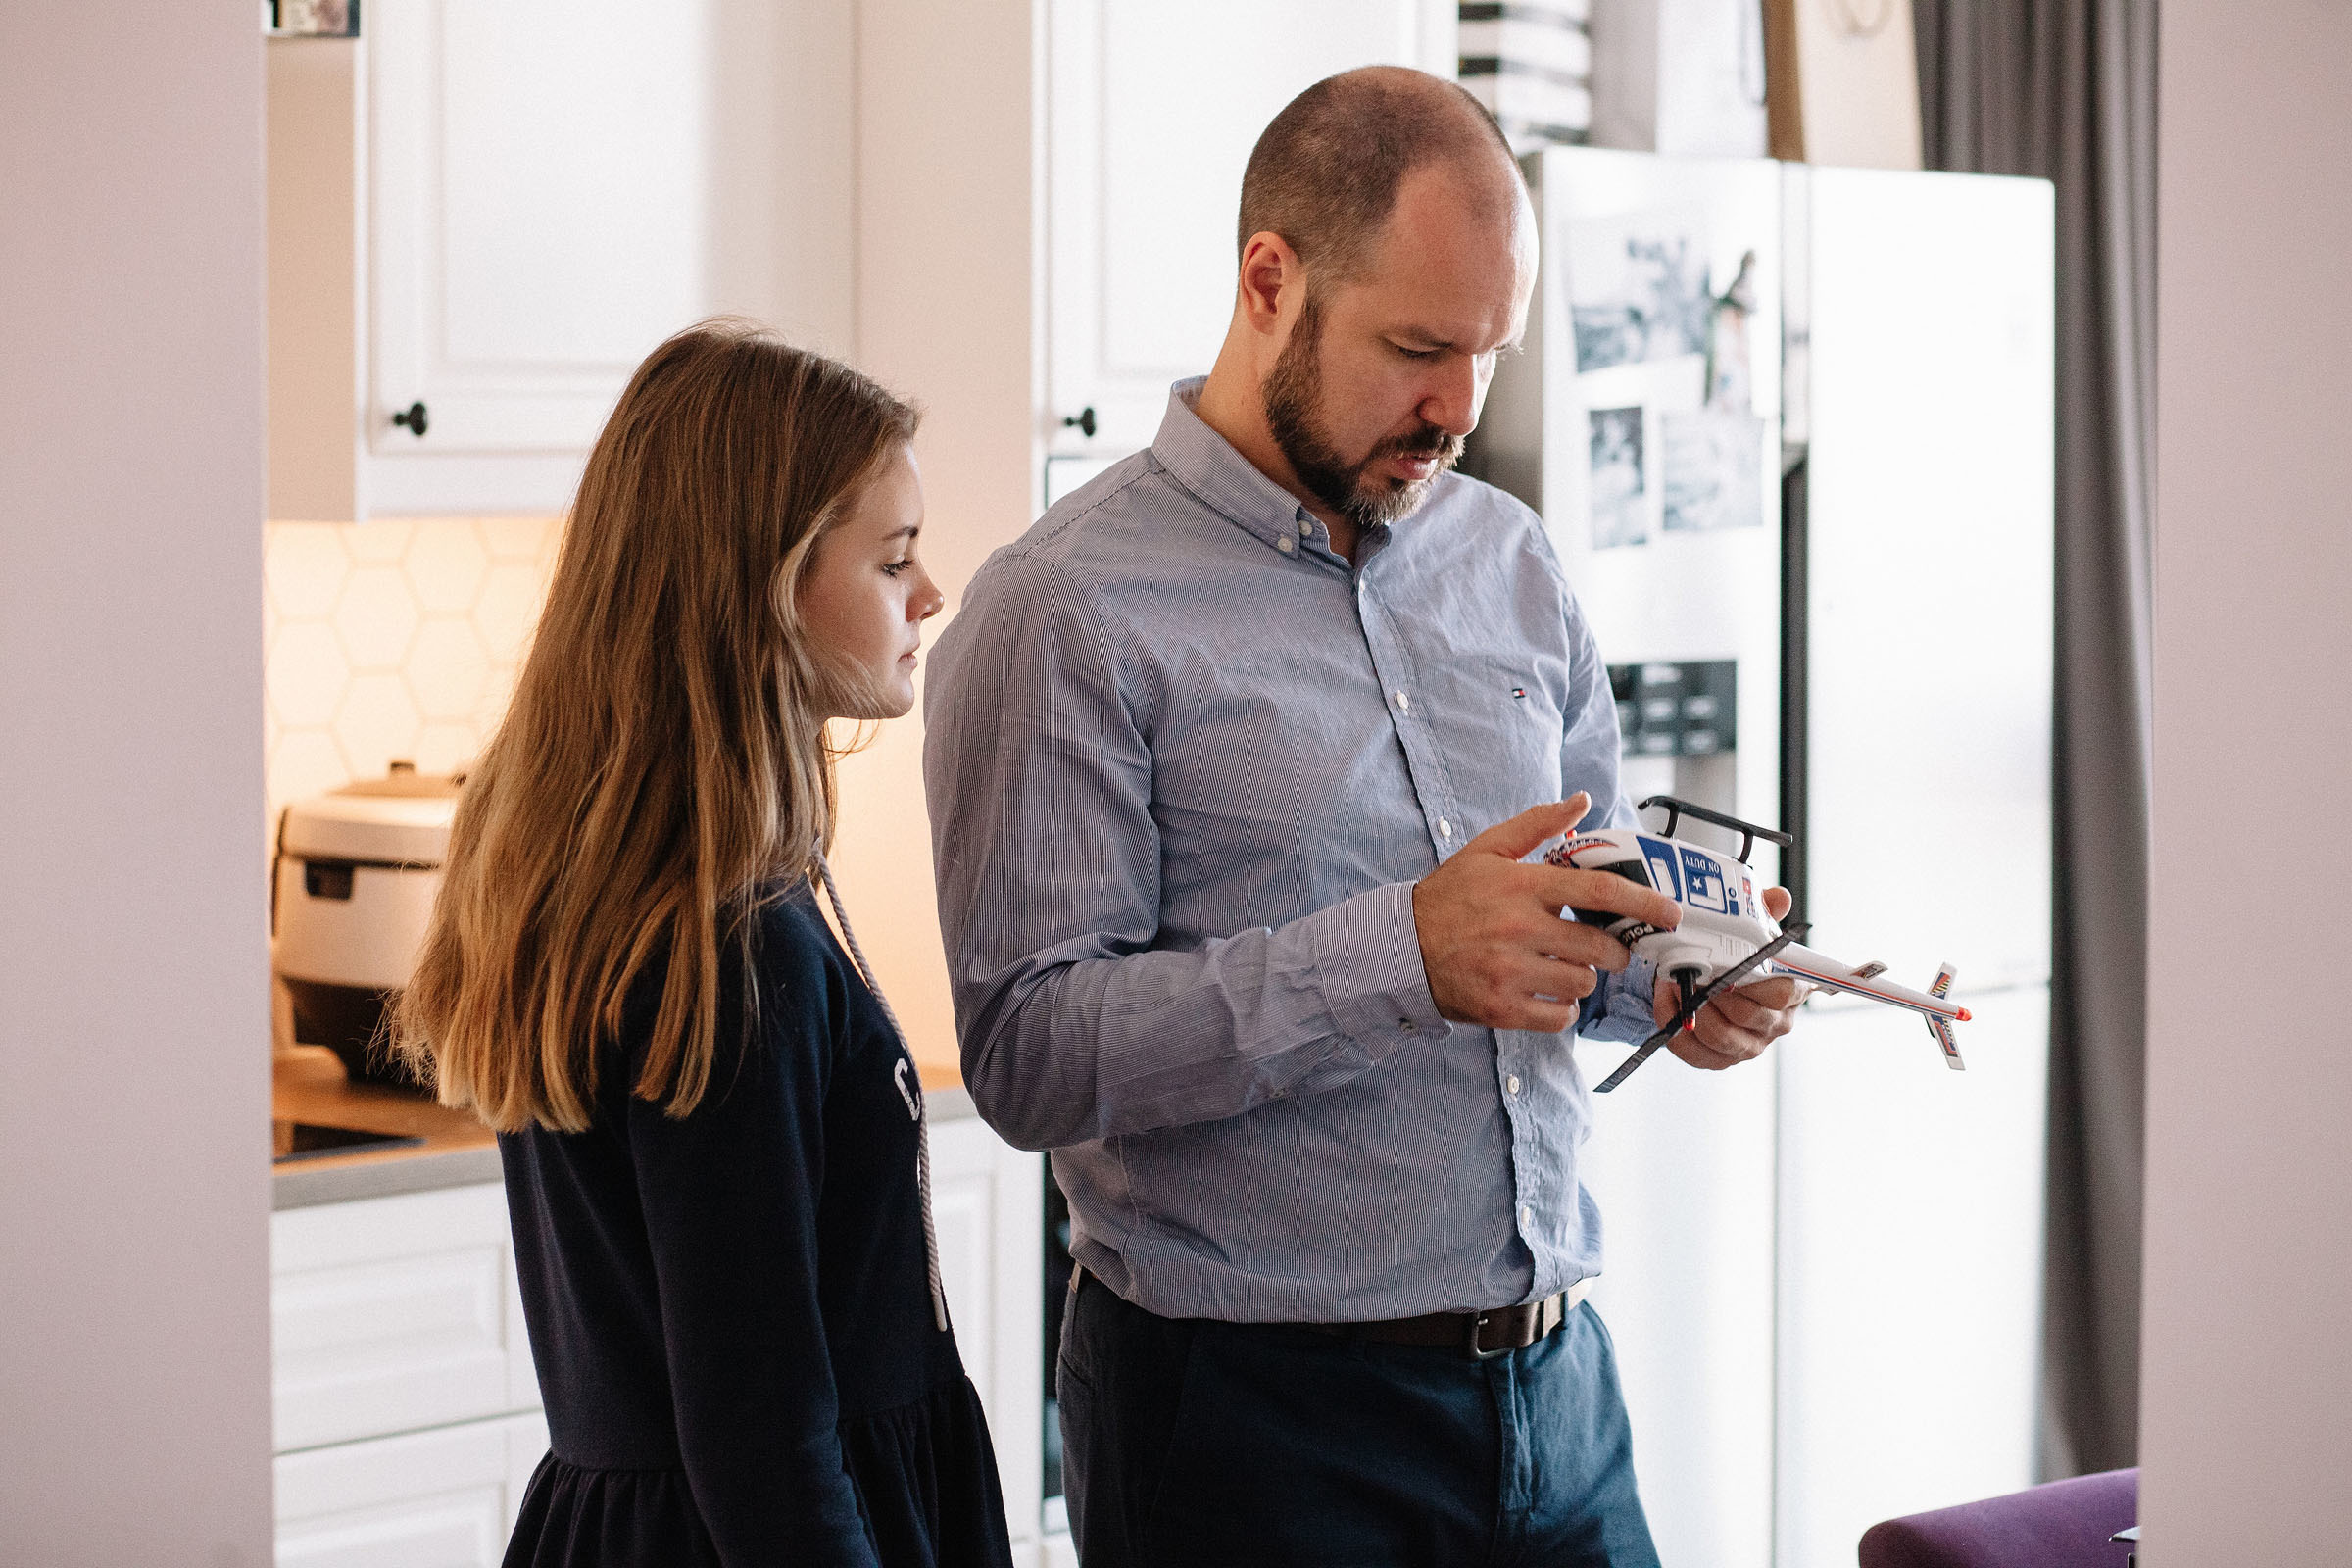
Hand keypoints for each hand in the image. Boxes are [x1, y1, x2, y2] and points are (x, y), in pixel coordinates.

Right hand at [1412, 795, 1683, 1032]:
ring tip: (1560, 966)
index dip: (1643, 903)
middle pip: (1600, 948)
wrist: (1396, 947)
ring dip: (1582, 978)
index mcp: (1522, 886)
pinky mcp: (1501, 1008)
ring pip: (1582, 983)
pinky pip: (1559, 1017)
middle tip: (1607, 948)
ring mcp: (1509, 972)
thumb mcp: (1487, 849)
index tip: (1670, 913)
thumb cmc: (1448, 896)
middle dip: (1615, 951)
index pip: (1598, 893)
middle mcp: (1518, 929)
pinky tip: (1546, 993)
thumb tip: (1582, 800)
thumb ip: (1537, 825)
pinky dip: (1562, 1010)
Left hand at [1657, 885, 1805, 1069]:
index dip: (1747, 978)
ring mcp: (1750, 1046)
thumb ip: (1764, 912)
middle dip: (1711, 991)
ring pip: (1718, 1036)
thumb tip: (1778, 898)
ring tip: (1674, 983)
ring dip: (1690, 1008)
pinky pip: (1694, 1052)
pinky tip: (1669, 1004)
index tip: (1720, 962)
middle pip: (1744, 1015)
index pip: (1779, 992)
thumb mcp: (1752, 929)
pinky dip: (1675, 1029)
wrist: (1718, 980)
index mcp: (1792, 990)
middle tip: (1688, 969)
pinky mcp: (1722, 1060)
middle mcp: (1776, 1023)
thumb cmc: (1740, 955)